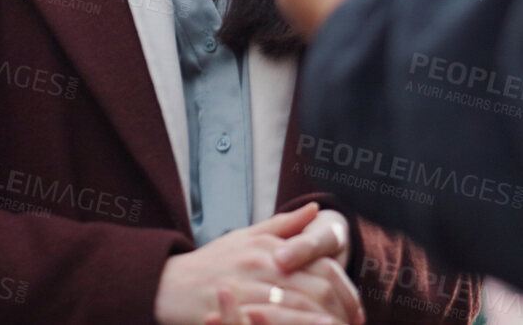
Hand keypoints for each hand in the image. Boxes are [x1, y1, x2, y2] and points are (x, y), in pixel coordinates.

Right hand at [157, 204, 362, 324]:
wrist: (167, 284)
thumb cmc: (209, 263)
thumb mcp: (245, 236)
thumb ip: (283, 226)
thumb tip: (316, 209)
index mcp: (269, 247)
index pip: (320, 263)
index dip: (344, 287)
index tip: (355, 309)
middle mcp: (261, 264)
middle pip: (314, 286)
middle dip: (340, 309)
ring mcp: (247, 288)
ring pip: (296, 306)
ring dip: (321, 322)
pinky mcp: (233, 310)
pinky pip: (269, 321)